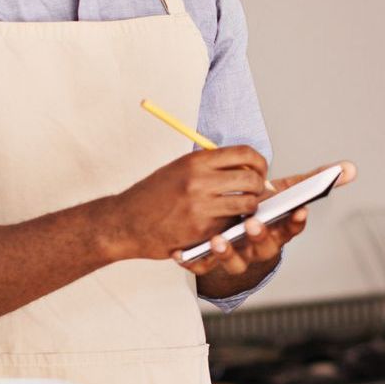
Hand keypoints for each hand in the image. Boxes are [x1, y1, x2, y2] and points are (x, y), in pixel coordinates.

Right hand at [104, 143, 269, 262]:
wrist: (124, 222)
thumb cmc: (153, 195)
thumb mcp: (179, 168)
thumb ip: (210, 166)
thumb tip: (245, 166)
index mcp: (196, 161)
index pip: (244, 153)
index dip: (259, 162)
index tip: (260, 169)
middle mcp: (200, 180)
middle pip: (251, 179)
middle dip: (259, 186)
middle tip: (255, 192)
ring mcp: (201, 206)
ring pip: (247, 204)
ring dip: (250, 208)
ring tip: (241, 209)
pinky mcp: (201, 230)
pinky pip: (231, 224)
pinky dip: (232, 224)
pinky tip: (221, 223)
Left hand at [181, 162, 358, 282]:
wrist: (222, 239)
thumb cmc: (255, 211)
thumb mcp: (280, 195)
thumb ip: (311, 181)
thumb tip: (352, 168)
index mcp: (275, 231)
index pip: (291, 228)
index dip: (296, 222)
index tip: (300, 210)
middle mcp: (257, 248)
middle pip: (264, 248)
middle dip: (261, 236)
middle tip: (253, 222)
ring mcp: (235, 258)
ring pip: (234, 263)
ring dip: (226, 252)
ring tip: (215, 238)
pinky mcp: (210, 264)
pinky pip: (201, 267)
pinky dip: (191, 261)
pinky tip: (180, 253)